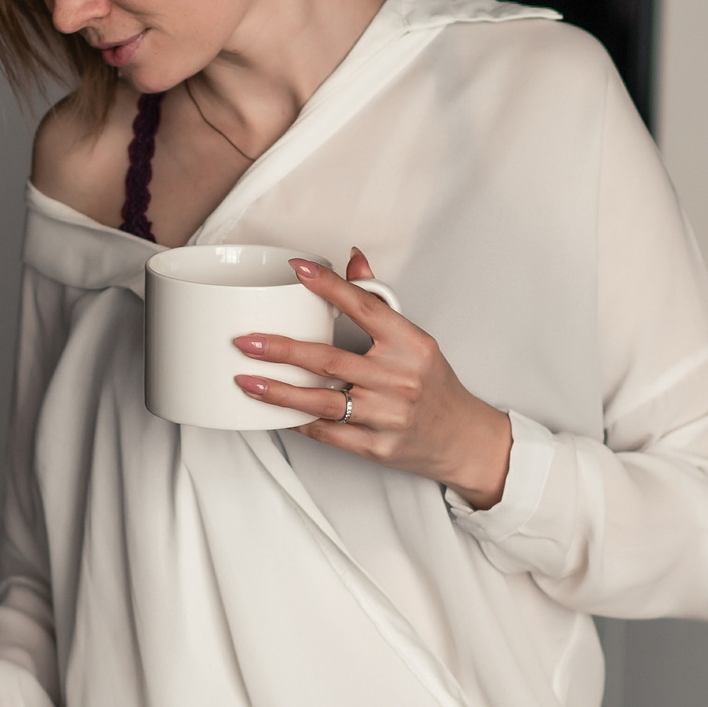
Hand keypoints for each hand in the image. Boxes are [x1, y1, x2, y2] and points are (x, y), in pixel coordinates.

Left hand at [234, 250, 515, 509]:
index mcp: (411, 344)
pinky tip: (272, 412)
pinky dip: (296, 422)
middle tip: (246, 340)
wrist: (462, 440)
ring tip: (246, 379)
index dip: (328, 286)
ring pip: (321, 400)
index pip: (364, 307)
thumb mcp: (416, 339)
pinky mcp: (376, 446)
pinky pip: (326, 432)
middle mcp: (399, 378)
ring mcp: (387, 415)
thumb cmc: (434, 385)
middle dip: (281, 349)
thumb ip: (379, 301)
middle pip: (329, 359)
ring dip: (277, 391)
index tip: (296, 269)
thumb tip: (352, 259)